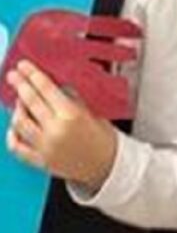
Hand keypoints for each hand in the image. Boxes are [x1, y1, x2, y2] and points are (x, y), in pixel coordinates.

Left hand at [4, 58, 118, 189]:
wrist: (107, 166)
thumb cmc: (104, 139)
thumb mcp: (95, 112)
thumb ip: (73, 99)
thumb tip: (57, 85)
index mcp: (71, 115)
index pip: (46, 89)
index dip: (33, 75)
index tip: (24, 66)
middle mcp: (55, 130)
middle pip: (31, 102)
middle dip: (20, 86)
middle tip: (13, 76)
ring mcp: (44, 146)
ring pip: (20, 123)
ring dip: (17, 108)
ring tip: (18, 100)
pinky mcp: (39, 160)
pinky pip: (16, 146)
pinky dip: (12, 134)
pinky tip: (15, 126)